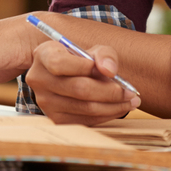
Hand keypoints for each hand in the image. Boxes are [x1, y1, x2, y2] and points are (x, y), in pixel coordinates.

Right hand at [24, 41, 140, 124]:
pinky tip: (118, 108)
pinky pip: (85, 120)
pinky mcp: (56, 119)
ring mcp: (45, 102)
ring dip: (113, 106)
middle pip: (79, 88)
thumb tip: (110, 71)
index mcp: (43, 55)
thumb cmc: (80, 60)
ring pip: (85, 107)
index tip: (109, 71)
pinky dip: (106, 115)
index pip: (60, 63)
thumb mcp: (91, 50)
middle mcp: (39, 79)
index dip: (85, 67)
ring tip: (131, 100)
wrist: (65, 75)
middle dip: (111, 91)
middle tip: (131, 92)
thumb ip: (104, 55)